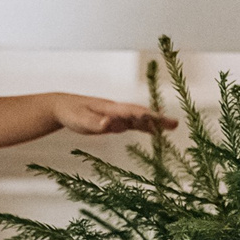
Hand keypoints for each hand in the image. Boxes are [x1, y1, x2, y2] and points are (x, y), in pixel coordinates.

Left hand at [54, 94, 178, 135]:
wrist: (64, 106)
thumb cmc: (71, 113)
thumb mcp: (80, 120)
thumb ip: (94, 123)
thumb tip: (108, 124)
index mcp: (110, 108)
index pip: (131, 111)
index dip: (145, 115)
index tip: (158, 118)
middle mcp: (117, 110)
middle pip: (141, 114)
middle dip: (157, 119)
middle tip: (175, 124)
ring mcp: (117, 115)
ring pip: (140, 118)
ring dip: (155, 122)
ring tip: (172, 126)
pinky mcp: (114, 121)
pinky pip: (134, 124)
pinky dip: (145, 127)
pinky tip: (154, 132)